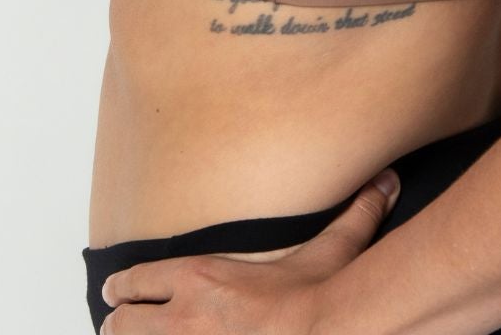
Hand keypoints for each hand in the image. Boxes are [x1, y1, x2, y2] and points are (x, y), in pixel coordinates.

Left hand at [98, 167, 400, 331]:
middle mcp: (184, 314)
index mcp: (203, 277)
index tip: (115, 289)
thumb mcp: (331, 251)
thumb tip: (386, 181)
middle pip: (123, 318)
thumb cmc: (317, 301)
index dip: (122, 286)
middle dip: (118, 320)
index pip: (140, 277)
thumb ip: (354, 215)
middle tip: (117, 322)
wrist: (318, 332)